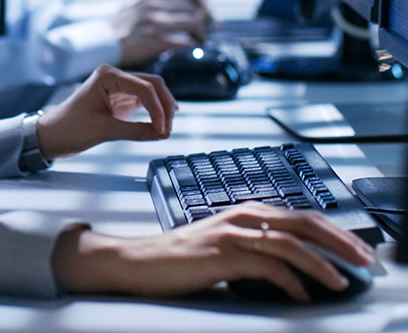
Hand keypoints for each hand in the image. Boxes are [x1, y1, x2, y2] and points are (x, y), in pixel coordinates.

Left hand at [36, 64, 177, 159]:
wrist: (51, 134)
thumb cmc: (69, 128)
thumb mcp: (104, 131)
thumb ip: (136, 131)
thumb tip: (162, 133)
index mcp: (107, 75)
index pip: (144, 87)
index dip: (158, 109)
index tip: (163, 130)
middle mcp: (114, 75)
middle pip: (152, 84)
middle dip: (164, 106)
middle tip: (168, 129)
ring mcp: (117, 85)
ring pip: (151, 90)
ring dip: (161, 108)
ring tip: (166, 129)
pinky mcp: (119, 97)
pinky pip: (143, 100)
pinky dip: (153, 111)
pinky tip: (160, 123)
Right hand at [52, 203, 374, 301]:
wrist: (143, 261)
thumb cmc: (186, 256)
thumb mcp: (227, 244)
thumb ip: (258, 246)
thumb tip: (296, 266)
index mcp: (248, 211)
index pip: (302, 215)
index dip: (334, 231)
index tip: (357, 249)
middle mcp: (243, 215)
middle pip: (303, 222)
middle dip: (339, 241)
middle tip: (364, 260)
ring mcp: (232, 232)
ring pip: (289, 242)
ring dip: (321, 263)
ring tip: (341, 281)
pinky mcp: (222, 254)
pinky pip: (266, 266)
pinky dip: (290, 281)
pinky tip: (302, 296)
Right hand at [109, 0, 213, 66]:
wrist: (103, 39)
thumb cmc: (123, 22)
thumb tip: (192, 4)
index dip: (207, 5)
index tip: (210, 15)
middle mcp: (158, 2)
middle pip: (198, 9)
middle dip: (208, 20)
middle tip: (209, 29)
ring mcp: (157, 20)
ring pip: (194, 23)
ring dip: (202, 33)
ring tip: (200, 39)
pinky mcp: (156, 39)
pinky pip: (185, 41)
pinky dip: (193, 45)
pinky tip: (191, 47)